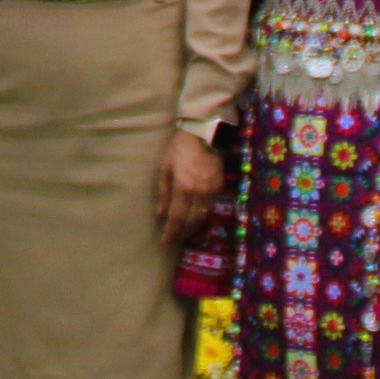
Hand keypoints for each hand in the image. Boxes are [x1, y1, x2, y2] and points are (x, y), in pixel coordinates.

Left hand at [153, 129, 223, 249]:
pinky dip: (203, 217)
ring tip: (184, 234)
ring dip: (193, 228)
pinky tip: (197, 220)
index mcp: (183, 187)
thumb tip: (160, 213)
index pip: (176, 217)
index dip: (170, 232)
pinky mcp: (219, 187)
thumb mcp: (165, 167)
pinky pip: (210, 208)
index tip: (164, 243)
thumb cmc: (179, 149)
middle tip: (174, 240)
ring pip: (203, 217)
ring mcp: (211, 191)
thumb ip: (163, 191)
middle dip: (182, 233)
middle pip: (191, 221)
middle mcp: (198, 193)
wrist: (203, 136)